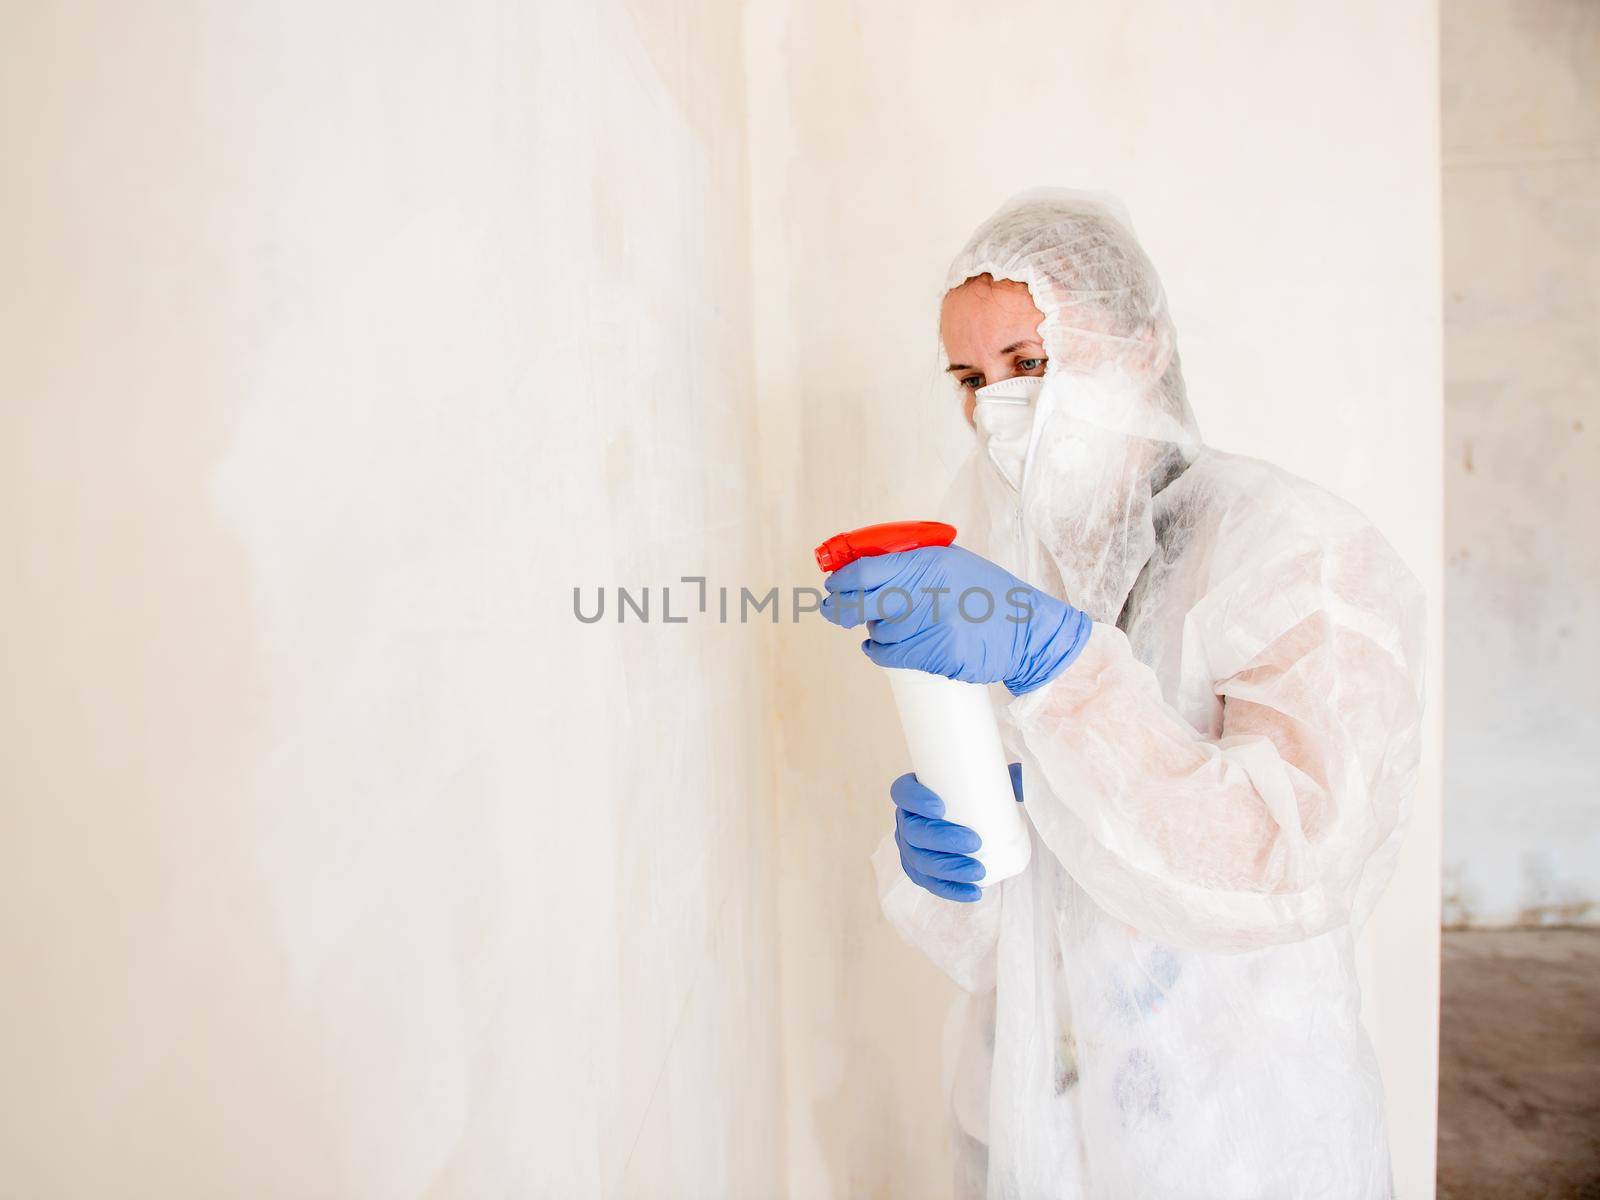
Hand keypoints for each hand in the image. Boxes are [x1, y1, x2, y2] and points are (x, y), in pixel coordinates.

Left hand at [819, 545, 1090, 694]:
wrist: (1026, 630)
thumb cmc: (986, 593)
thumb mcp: (952, 561)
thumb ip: (911, 562)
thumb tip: (861, 568)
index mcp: (928, 563)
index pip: (865, 570)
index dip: (840, 579)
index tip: (833, 584)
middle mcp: (926, 593)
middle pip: (859, 604)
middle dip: (837, 608)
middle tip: (831, 608)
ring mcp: (930, 627)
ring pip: (875, 631)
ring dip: (874, 630)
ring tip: (893, 626)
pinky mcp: (934, 655)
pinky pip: (888, 656)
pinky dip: (879, 652)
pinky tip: (885, 646)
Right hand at [892, 763, 1023, 901]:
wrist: (970, 820)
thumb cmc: (974, 797)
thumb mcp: (988, 783)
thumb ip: (1008, 778)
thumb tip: (1022, 774)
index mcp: (913, 792)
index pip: (902, 793)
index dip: (915, 800)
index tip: (940, 807)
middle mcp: (906, 820)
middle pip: (913, 832)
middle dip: (941, 840)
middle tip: (974, 842)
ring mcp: (910, 848)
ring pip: (919, 862)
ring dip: (947, 869)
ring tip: (977, 871)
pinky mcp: (920, 871)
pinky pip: (929, 884)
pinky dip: (951, 890)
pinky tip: (973, 892)